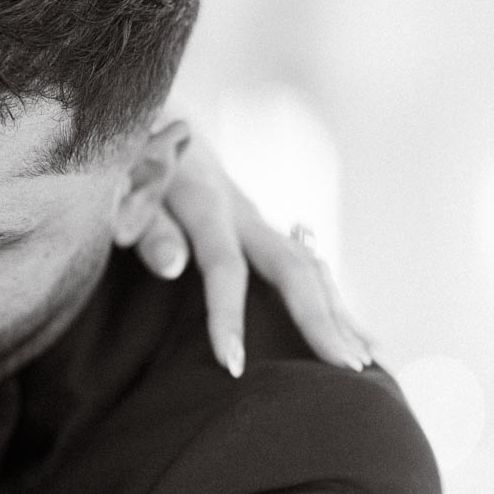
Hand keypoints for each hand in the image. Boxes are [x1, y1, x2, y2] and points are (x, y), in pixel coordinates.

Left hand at [125, 129, 372, 374]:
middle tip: (346, 370)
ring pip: (312, 267)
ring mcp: (258, 221)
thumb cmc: (129, 163)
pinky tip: (360, 336)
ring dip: (341, 315)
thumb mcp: (125, 190)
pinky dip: (335, 304)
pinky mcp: (261, 230)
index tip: (233, 366)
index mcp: (206, 204)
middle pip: (294, 268)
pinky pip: (308, 268)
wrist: (151, 123)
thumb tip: (173, 268)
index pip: (224, 268)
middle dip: (322, 320)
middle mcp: (243, 213)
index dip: (228, 317)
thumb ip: (147, 228)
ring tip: (368, 362)